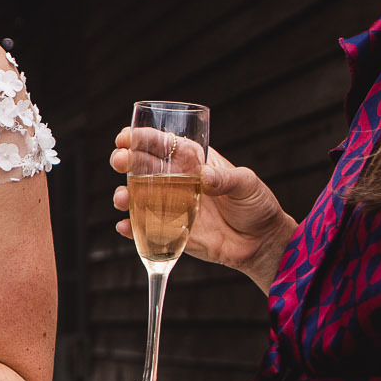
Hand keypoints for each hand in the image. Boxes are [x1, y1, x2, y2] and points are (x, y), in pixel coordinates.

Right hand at [110, 131, 297, 290]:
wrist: (260, 242)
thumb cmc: (256, 205)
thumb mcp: (247, 184)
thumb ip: (226, 179)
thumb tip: (204, 176)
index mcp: (192, 160)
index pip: (162, 143)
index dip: (141, 137)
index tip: (126, 137)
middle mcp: (176, 180)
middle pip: (142, 166)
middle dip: (126, 161)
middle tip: (120, 161)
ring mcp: (170, 206)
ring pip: (138, 196)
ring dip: (124, 195)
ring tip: (121, 198)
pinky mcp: (170, 231)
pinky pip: (144, 229)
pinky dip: (131, 228)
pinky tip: (124, 227)